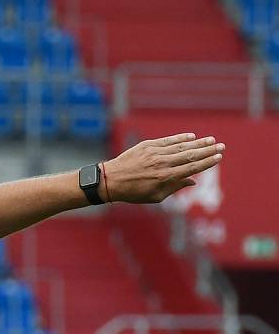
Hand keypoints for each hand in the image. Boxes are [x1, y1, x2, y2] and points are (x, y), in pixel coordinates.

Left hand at [103, 133, 223, 204]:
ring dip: (198, 142)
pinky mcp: (147, 145)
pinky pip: (168, 140)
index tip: (218, 157)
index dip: (207, 162)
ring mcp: (155, 153)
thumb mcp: (155, 197)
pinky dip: (180, 138)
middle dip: (208, 150)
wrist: (111, 180)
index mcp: (165, 178)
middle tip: (221, 146)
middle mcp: (162, 163)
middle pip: (190, 155)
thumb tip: (193, 180)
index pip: (192, 168)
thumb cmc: (133, 192)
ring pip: (181, 146)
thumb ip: (175, 187)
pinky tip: (191, 137)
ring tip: (211, 140)